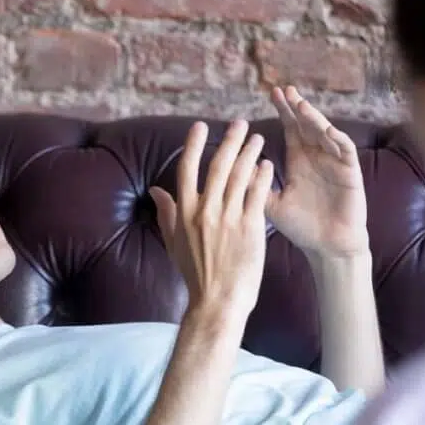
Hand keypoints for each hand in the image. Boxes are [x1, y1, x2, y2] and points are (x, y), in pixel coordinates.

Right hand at [150, 120, 274, 321]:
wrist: (218, 301)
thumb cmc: (197, 275)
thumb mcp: (174, 243)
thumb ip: (166, 213)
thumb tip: (156, 190)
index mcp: (185, 213)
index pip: (187, 169)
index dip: (194, 145)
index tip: (201, 126)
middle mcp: (205, 211)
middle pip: (218, 166)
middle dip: (229, 141)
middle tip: (239, 124)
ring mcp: (228, 218)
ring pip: (240, 176)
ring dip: (249, 153)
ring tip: (257, 139)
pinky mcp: (250, 227)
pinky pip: (257, 194)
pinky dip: (262, 177)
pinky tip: (267, 165)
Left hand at [267, 85, 368, 258]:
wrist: (327, 248)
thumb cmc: (301, 227)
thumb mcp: (271, 205)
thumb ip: (254, 186)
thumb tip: (230, 169)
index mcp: (299, 161)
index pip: (291, 129)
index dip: (284, 111)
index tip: (271, 94)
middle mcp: (318, 157)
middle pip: (307, 124)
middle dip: (296, 107)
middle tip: (283, 90)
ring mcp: (335, 163)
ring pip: (325, 132)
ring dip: (314, 118)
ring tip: (300, 105)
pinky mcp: (350, 173)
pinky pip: (345, 150)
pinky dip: (336, 138)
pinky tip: (325, 129)